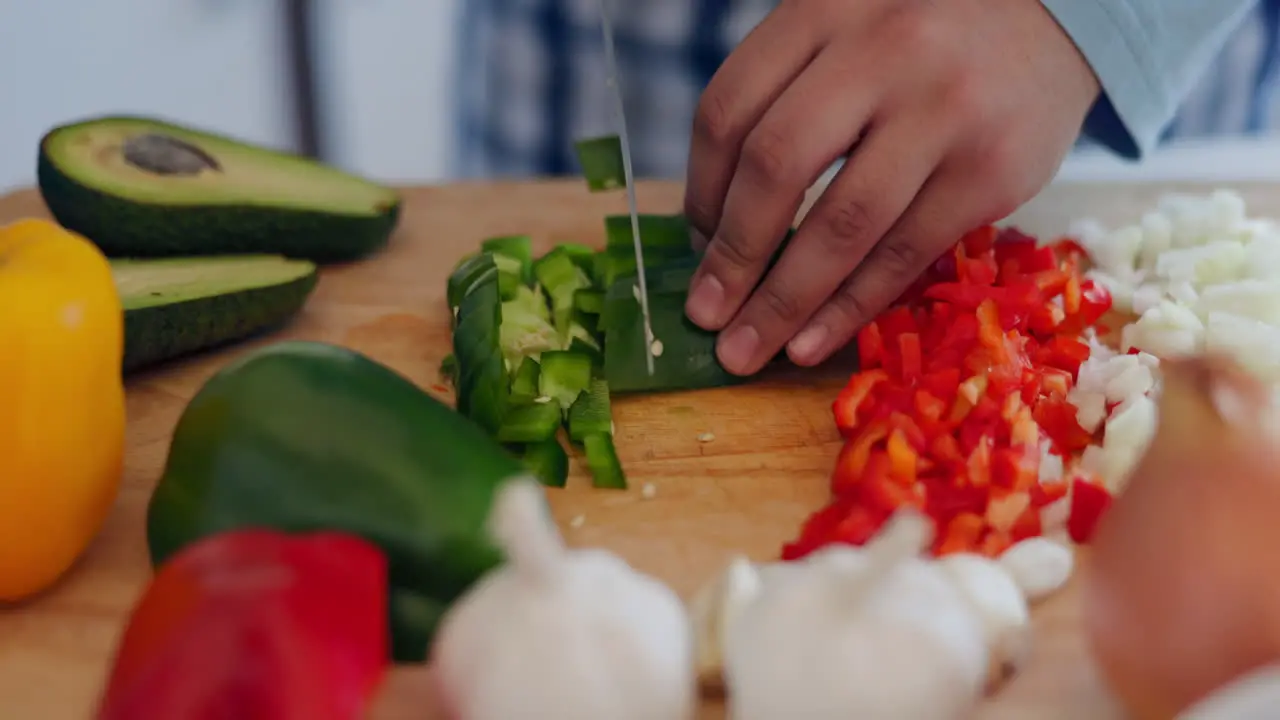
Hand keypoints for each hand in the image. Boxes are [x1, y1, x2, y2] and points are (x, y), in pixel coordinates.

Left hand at [682, 0, 1099, 374]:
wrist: (1063, 12)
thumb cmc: (928, 34)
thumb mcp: (848, 29)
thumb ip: (790, 96)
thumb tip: (720, 227)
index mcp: (824, 10)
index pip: (730, 111)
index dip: (700, 190)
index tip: (696, 243)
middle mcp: (880, 52)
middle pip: (775, 167)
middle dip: (731, 256)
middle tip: (704, 314)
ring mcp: (942, 112)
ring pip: (840, 225)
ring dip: (782, 301)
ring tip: (744, 351)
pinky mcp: (990, 171)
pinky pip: (902, 254)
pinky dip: (848, 308)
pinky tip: (811, 343)